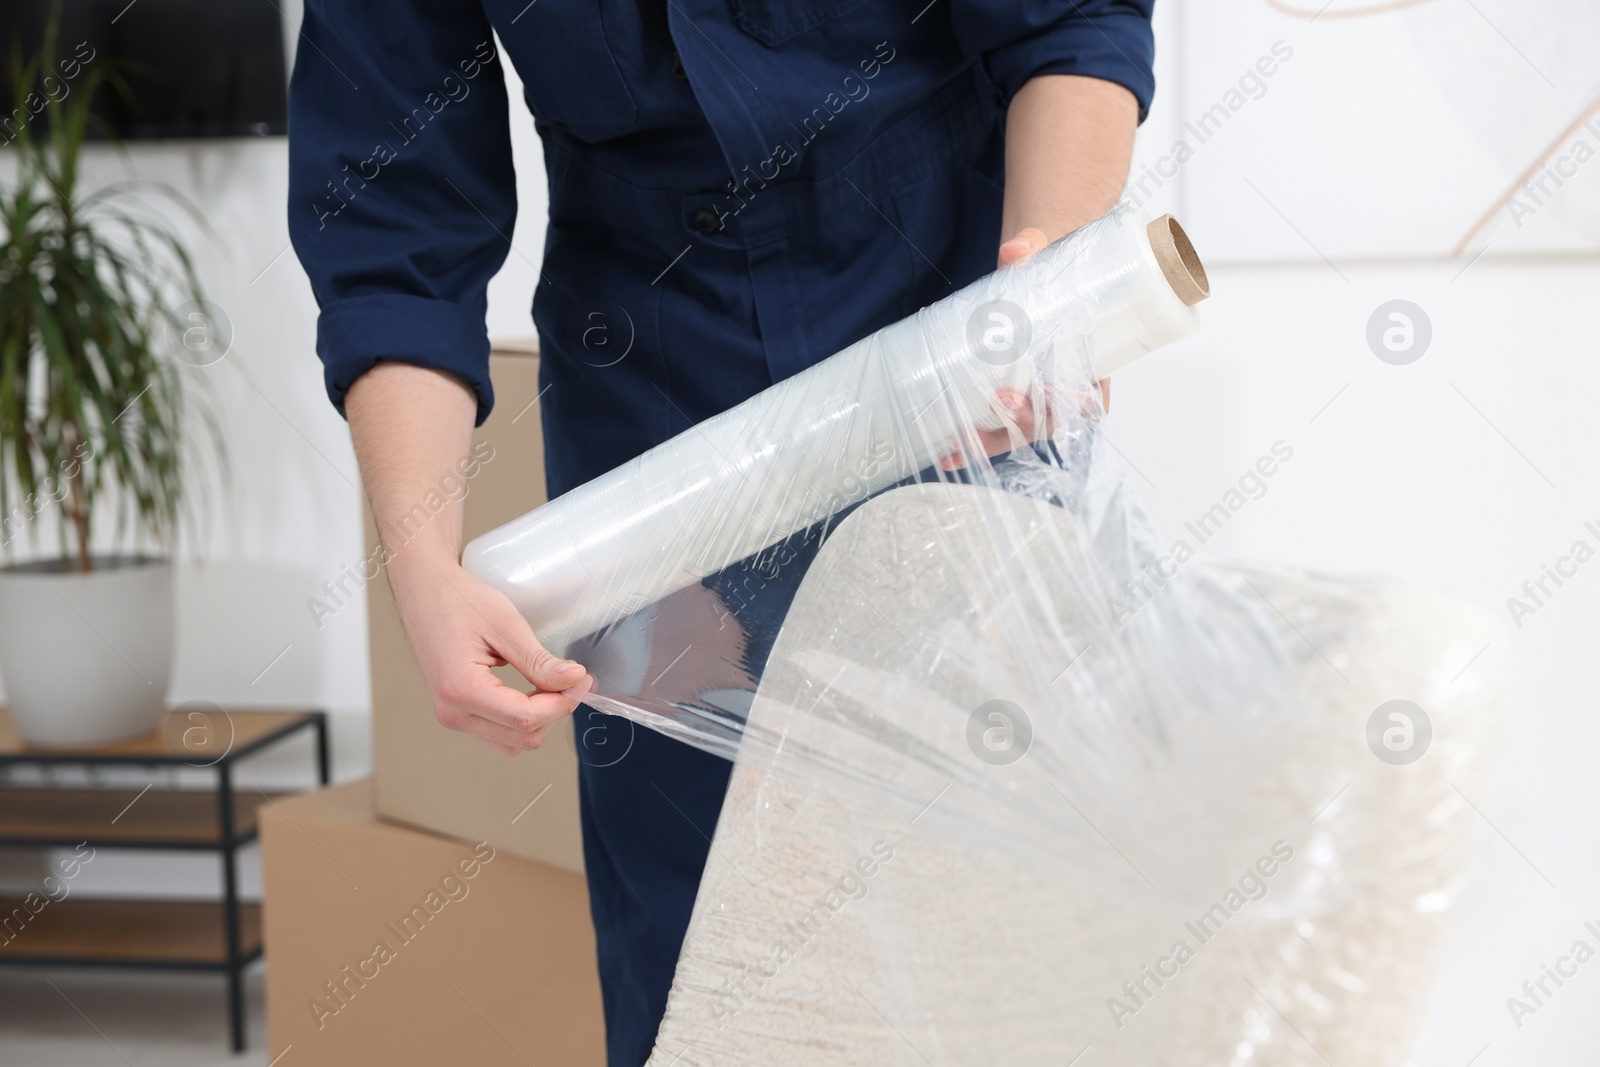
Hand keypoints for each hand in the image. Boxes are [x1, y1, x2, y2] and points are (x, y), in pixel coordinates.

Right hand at [388, 557, 593, 754]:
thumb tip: (574, 680)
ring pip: (513, 742)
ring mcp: (453, 716)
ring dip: (540, 719)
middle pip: (523, 737)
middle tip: (573, 679)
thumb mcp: (505, 624)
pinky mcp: (458, 713)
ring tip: (554, 685)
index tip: (582, 680)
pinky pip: (499, 733)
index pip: (525, 718)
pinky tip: (534, 691)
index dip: (562, 703)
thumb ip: (539, 660)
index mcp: (461, 689)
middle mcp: (453, 713)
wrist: (424, 592)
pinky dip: (523, 719)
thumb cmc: (457, 600)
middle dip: (555, 711)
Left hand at [938, 229, 1110, 471]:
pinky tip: (948, 454)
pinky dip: (974, 443)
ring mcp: (1034, 396)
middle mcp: (1064, 387)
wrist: (1039, 271)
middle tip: (1000, 403)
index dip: (1073, 405)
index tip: (1053, 394)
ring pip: (1020, 432)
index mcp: (1090, 362)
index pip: (1090, 398)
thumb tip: (1016, 250)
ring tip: (957, 444)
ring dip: (991, 442)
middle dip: (1024, 423)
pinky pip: (996, 428)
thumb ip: (1034, 248)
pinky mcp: (1007, 396)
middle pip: (1051, 422)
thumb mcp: (1050, 255)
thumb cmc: (1054, 273)